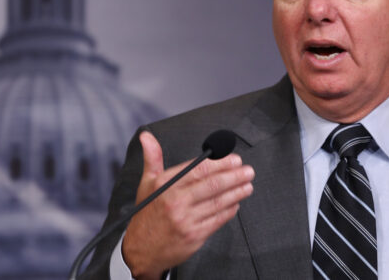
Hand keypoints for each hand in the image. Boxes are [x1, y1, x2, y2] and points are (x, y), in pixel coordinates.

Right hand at [122, 131, 254, 278]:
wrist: (140, 251)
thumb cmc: (146, 213)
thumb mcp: (146, 184)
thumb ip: (152, 158)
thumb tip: (147, 136)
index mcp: (166, 186)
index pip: (198, 170)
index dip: (220, 163)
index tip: (234, 159)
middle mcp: (175, 202)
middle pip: (212, 185)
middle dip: (234, 177)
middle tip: (248, 171)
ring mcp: (186, 220)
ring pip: (218, 203)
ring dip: (237, 193)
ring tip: (248, 185)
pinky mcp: (194, 236)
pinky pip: (217, 220)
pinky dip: (229, 210)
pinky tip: (236, 203)